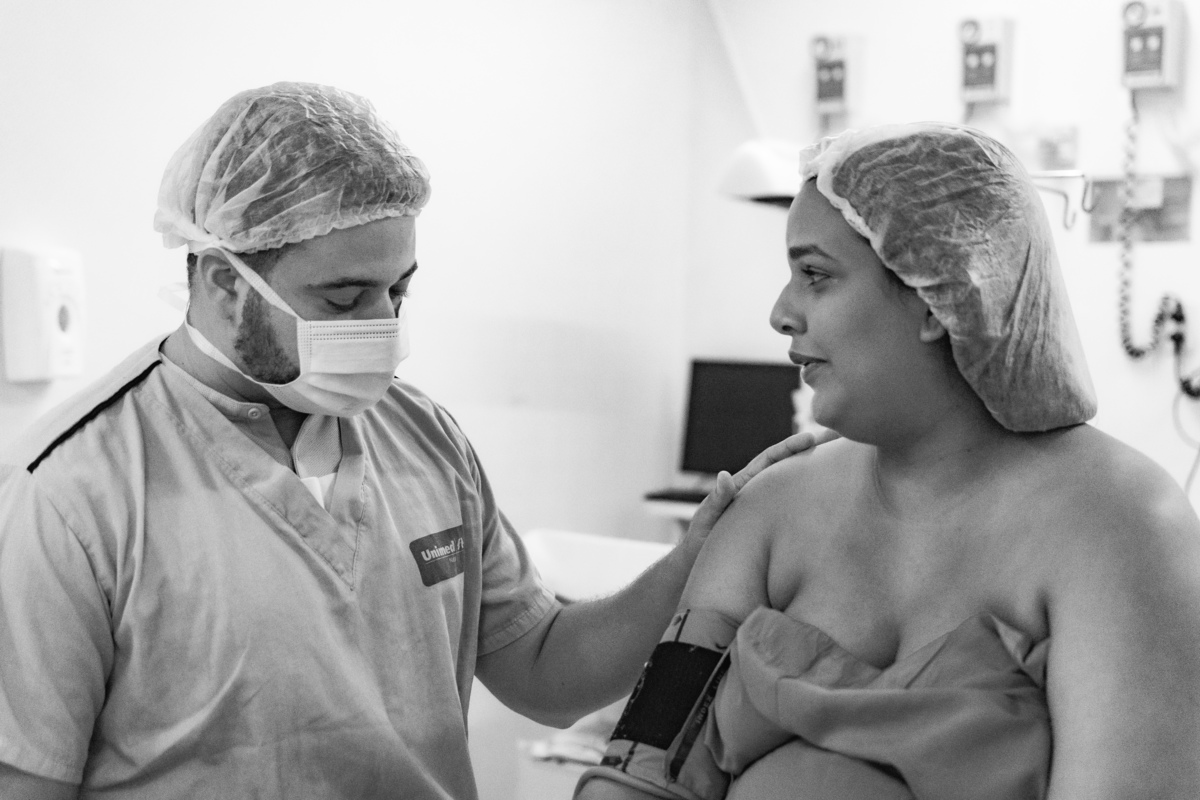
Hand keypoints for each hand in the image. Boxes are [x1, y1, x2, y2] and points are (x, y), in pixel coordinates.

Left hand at [685, 428, 838, 546]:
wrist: (705, 562)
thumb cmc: (703, 537)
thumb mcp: (708, 517)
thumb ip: (716, 498)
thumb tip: (724, 476)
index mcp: (746, 483)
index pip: (772, 458)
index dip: (791, 447)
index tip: (811, 438)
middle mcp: (761, 489)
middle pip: (790, 464)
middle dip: (814, 450)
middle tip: (839, 437)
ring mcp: (770, 505)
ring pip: (797, 484)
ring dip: (818, 471)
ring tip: (846, 461)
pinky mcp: (777, 522)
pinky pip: (798, 506)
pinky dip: (815, 498)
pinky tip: (837, 498)